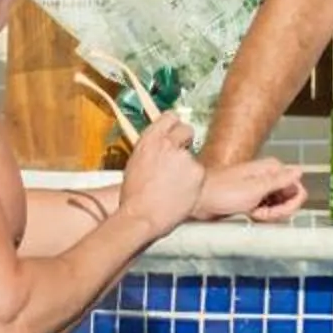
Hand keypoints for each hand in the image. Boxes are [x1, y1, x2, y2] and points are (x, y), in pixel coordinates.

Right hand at [117, 112, 205, 234]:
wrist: (141, 216)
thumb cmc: (134, 197)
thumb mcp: (136, 164)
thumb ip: (152, 151)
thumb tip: (160, 149)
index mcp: (149, 140)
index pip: (170, 117)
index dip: (174, 124)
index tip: (176, 130)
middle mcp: (168, 144)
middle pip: (187, 130)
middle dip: (185, 141)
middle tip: (179, 160)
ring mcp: (185, 157)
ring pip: (193, 156)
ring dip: (187, 168)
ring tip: (173, 186)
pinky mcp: (198, 172)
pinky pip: (199, 174)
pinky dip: (193, 183)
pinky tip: (181, 193)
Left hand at [194, 157, 306, 224]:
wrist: (199, 199)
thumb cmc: (221, 192)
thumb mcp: (254, 188)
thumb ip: (279, 181)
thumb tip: (300, 171)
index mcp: (273, 169)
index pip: (298, 190)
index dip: (288, 204)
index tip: (271, 210)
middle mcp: (270, 177)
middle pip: (290, 199)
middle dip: (278, 211)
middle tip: (259, 213)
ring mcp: (263, 188)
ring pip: (280, 207)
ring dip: (269, 215)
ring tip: (252, 213)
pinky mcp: (254, 199)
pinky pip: (269, 210)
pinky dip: (263, 216)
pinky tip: (250, 215)